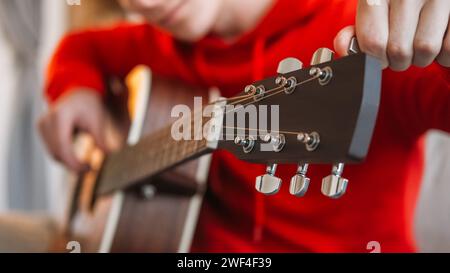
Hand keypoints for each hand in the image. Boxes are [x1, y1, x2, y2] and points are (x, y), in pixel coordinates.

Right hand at [38, 90, 118, 171]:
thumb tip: (108, 154)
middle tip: (89, 170)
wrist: (78, 92)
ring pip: (53, 153)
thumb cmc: (90, 105)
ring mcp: (42, 125)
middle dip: (72, 165)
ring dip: (68, 162)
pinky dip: (64, 156)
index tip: (89, 169)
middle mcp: (46, 120)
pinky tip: (77, 159)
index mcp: (60, 117)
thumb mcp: (97, 120)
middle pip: (56, 152)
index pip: (63, 147)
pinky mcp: (42, 129)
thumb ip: (101, 137)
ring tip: (86, 165)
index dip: (74, 163)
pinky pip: (52, 149)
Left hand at [334, 0, 449, 69]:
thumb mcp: (371, 9)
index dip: (376, 58)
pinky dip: (443, 56)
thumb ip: (355, 32)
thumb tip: (345, 48)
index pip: (373, 42)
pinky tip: (438, 40)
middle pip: (399, 51)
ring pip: (425, 50)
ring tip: (418, 43)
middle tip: (401, 49)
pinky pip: (449, 49)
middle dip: (398, 60)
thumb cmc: (395, 2)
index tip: (380, 55)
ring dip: (421, 57)